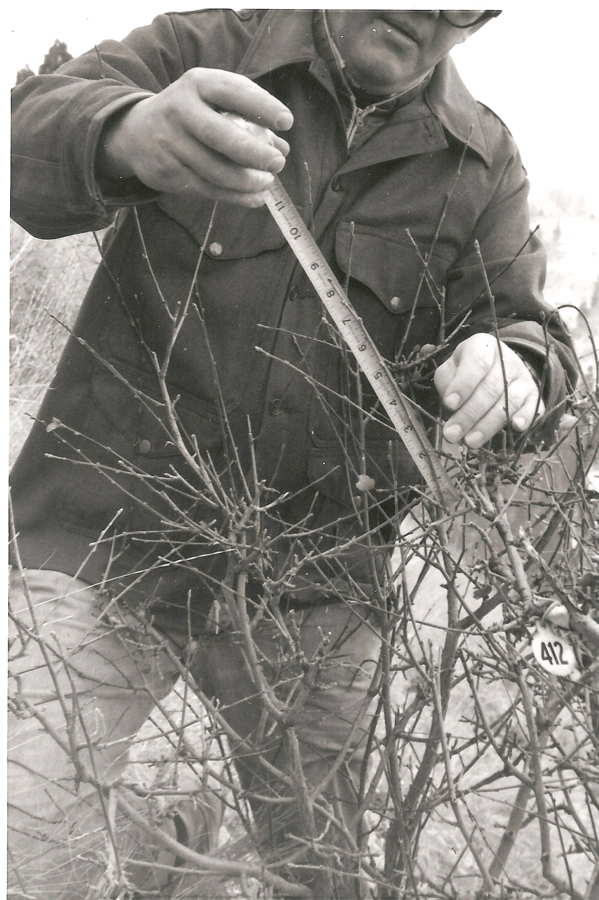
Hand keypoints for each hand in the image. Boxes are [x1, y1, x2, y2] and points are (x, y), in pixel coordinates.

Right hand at [98, 68, 293, 206]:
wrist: (135, 132)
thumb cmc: (190, 115)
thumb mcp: (212, 103)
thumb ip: (246, 119)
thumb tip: (283, 147)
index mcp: (197, 84)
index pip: (232, 91)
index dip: (262, 106)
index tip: (287, 122)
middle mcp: (179, 110)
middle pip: (220, 136)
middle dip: (254, 153)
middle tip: (278, 163)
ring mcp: (169, 143)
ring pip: (214, 170)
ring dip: (246, 181)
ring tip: (266, 183)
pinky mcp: (166, 172)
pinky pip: (206, 189)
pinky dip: (234, 197)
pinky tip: (254, 199)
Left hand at [434, 334, 544, 448]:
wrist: (498, 366)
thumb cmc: (466, 371)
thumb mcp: (451, 369)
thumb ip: (447, 383)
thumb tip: (452, 407)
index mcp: (482, 346)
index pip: (476, 362)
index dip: (463, 384)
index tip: (450, 404)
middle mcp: (506, 359)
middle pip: (491, 388)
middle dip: (469, 414)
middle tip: (452, 434)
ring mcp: (523, 377)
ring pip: (509, 401)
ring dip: (489, 424)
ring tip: (470, 442)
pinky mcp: (534, 394)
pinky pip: (534, 406)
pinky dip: (526, 417)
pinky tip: (516, 428)